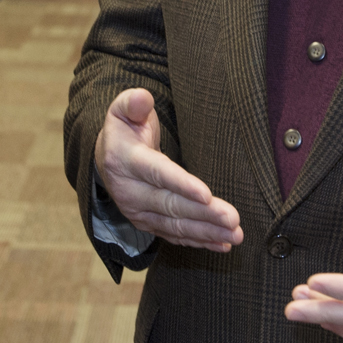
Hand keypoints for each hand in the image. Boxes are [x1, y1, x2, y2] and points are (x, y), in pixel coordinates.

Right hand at [95, 88, 242, 250]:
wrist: (107, 158)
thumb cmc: (125, 129)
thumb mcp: (123, 109)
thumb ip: (133, 103)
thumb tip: (143, 98)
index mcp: (125, 160)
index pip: (156, 173)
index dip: (181, 184)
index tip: (206, 194)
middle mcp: (129, 191)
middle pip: (170, 205)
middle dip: (204, 214)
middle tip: (233, 219)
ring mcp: (138, 212)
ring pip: (175, 224)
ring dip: (207, 231)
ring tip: (235, 234)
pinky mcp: (148, 224)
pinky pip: (174, 235)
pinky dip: (199, 241)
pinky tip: (221, 244)